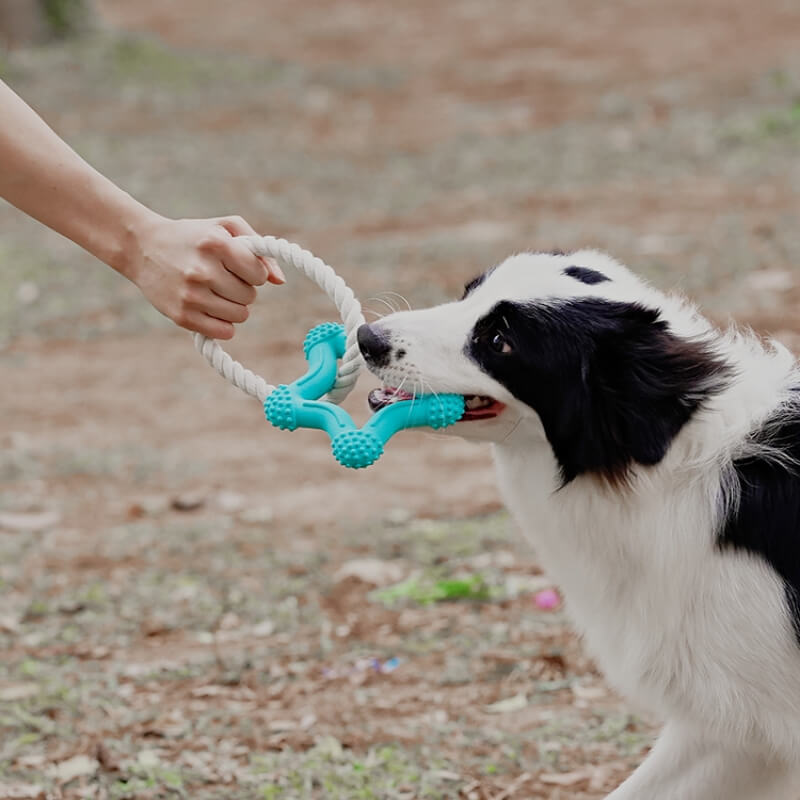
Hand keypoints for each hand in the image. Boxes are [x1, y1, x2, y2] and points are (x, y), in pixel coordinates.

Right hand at [126, 214, 284, 338]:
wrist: (141, 248)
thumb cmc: (193, 237)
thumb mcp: (225, 227)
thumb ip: (259, 248)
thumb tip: (279, 280)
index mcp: (215, 244)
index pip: (258, 274)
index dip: (254, 272)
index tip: (240, 267)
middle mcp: (202, 270)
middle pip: (250, 296)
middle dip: (243, 289)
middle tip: (224, 279)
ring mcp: (190, 295)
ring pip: (240, 315)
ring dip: (234, 306)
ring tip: (216, 292)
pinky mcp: (182, 316)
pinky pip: (224, 332)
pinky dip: (223, 324)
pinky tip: (211, 308)